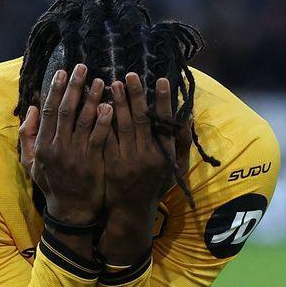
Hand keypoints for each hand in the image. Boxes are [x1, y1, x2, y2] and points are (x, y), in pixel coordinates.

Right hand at [27, 64, 111, 227]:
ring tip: (101, 81)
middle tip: (83, 67)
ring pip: (84, 121)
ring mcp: (76, 155)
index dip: (56, 89)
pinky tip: (111, 106)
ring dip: (92, 99)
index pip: (49, 110)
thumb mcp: (31, 163)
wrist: (71, 212)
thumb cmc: (52, 184)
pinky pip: (99, 137)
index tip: (63, 71)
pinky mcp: (93, 163)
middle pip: (66, 110)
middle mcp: (57, 147)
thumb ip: (28, 135)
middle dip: (74, 86)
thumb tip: (32, 108)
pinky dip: (105, 121)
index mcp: (43, 145)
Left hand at [98, 73, 176, 265]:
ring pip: (122, 127)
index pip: (165, 123)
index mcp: (165, 155)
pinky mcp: (110, 165)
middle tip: (130, 75)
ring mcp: (128, 161)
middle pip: (141, 121)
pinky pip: (106, 140)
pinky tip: (98, 105)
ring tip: (113, 84)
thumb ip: (181, 143)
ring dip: (118, 104)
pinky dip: (102, 122)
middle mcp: (147, 157)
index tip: (161, 80)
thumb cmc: (155, 185)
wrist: (132, 211)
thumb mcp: (175, 167)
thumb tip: (187, 117)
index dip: (163, 101)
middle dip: (135, 96)